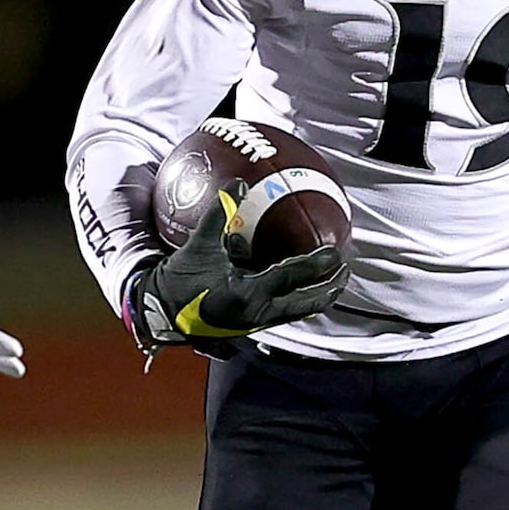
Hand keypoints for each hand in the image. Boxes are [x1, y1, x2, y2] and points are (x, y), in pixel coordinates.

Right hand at [130, 186, 348, 349]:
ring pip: (298, 311)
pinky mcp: (252, 326)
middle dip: (330, 287)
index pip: (292, 277)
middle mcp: (257, 313)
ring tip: (333, 281)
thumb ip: (218, 214)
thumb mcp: (198, 246)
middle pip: (307, 304)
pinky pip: (285, 311)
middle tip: (346, 269)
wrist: (162, 314)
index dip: (317, 265)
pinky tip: (302, 287)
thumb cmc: (179, 280)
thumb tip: (238, 183)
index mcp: (246, 294)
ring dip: (318, 295)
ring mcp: (257, 324)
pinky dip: (300, 298)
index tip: (337, 252)